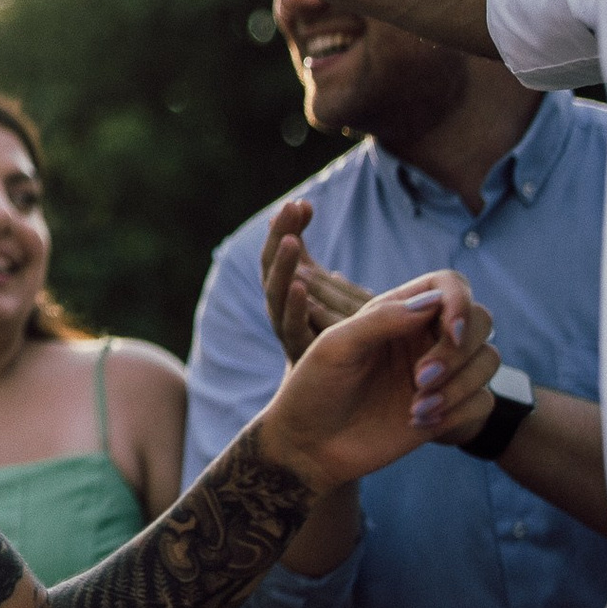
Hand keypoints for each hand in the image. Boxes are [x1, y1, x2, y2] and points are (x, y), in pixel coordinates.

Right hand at [260, 200, 371, 366]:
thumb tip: (316, 234)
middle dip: (280, 235)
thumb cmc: (334, 348)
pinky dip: (294, 307)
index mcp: (286, 294)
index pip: (282, 253)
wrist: (332, 404)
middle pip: (272, 267)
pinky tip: (300, 286)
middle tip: (291, 208)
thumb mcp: (333, 299)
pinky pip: (293, 328)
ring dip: (283, 266)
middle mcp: (281, 310)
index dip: (288, 227)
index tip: (303, 203)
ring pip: (277, 294)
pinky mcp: (301, 354)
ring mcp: (288, 331)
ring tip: (292, 239)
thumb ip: (320, 270)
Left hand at [260, 271, 496, 488]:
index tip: (450, 330)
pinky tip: (420, 423)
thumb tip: (435, 301)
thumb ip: (382, 319)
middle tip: (420, 378)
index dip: (460, 301)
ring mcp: (437, 374)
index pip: (450, 286)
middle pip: (481, 321)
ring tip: (416, 408)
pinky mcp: (445, 408)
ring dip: (459, 386)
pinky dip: (460, 412)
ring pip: (488, 360)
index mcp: (396, 312)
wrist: (309, 446)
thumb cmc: (313, 390)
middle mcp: (422, 337)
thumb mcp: (336, 347)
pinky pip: (483, 401)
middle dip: (458, 351)